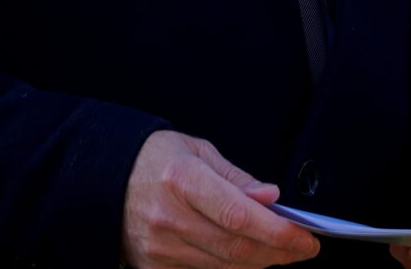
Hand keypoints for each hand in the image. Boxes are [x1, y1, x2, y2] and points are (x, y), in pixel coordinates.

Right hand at [119, 130, 317, 268]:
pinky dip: (232, 267)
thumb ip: (236, 177)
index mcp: (182, 179)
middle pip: (236, 248)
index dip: (279, 232)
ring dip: (260, 262)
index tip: (307, 238)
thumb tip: (270, 198)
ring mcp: (159, 247)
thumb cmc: (156, 160)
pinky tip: (249, 257)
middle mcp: (168, 217)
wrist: (103, 179)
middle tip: (304, 248)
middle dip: (279, 252)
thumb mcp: (197, 151)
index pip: (239, 216)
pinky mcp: (153, 267)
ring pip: (224, 266)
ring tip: (282, 252)